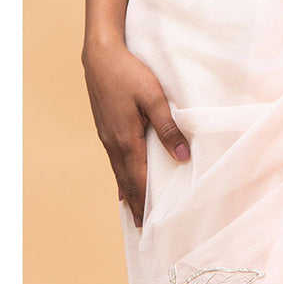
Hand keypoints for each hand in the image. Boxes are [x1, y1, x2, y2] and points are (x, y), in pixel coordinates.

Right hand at [82, 39, 190, 226]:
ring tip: (134, 210)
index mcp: (126, 139)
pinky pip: (114, 158)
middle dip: (135, 204)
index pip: (138, 180)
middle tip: (142, 228)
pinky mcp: (105, 126)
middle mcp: (113, 142)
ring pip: (118, 170)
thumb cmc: (129, 73)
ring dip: (127, 191)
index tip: (150, 225)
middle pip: (126, 181)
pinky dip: (120, 174)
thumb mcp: (153, 97)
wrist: (100, 55)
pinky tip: (121, 180)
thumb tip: (182, 156)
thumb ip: (168, 126)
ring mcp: (106, 135)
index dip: (145, 203)